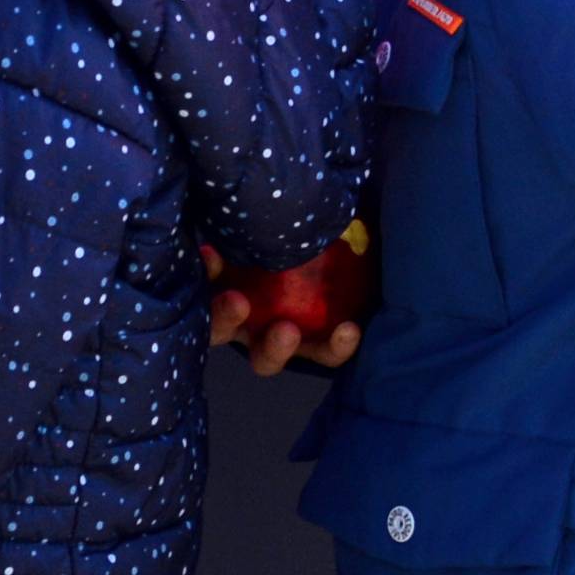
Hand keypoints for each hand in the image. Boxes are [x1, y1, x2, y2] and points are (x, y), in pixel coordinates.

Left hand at [204, 233, 373, 378]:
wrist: (258, 216)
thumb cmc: (309, 237)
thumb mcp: (339, 242)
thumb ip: (357, 241)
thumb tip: (375, 225)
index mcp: (303, 329)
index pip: (325, 351)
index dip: (337, 347)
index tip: (349, 330)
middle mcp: (263, 328)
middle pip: (266, 357)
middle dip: (276, 348)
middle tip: (287, 330)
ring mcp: (230, 313)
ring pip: (223, 332)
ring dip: (229, 319)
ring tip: (237, 300)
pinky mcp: (204, 288)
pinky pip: (198, 288)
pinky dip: (205, 273)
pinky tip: (210, 254)